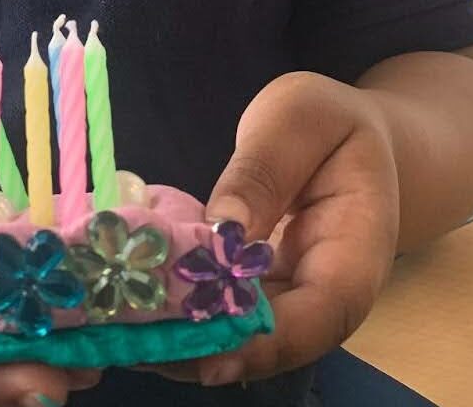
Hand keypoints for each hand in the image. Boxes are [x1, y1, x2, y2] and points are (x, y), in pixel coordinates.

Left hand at [154, 72, 399, 387]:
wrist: (353, 136)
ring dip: (180, 338)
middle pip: (271, 344)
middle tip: (129, 338)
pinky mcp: (258, 293)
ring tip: (116, 325)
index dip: (263, 344)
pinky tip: (129, 300)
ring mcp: (291, 301)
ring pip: (240, 339)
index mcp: (357, 254)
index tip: (203, 353)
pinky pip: (223, 313)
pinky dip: (179, 311)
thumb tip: (222, 230)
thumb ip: (264, 171)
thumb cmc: (334, 121)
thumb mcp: (302, 119)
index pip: (319, 318)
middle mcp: (326, 296)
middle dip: (202, 349)